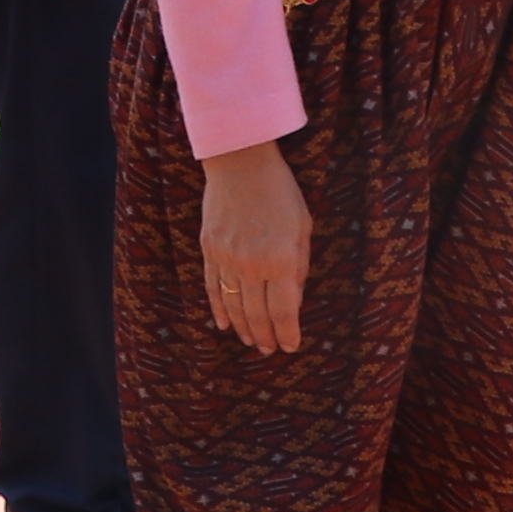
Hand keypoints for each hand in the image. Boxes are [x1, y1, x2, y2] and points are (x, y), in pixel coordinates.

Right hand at [198, 139, 311, 351]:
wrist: (240, 161)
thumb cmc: (280, 192)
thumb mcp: (302, 227)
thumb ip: (298, 267)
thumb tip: (293, 302)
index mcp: (281, 259)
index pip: (284, 311)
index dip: (288, 334)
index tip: (291, 346)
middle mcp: (252, 264)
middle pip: (257, 314)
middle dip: (265, 337)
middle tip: (269, 349)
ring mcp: (227, 258)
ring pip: (234, 305)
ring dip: (244, 328)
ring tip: (251, 341)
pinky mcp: (209, 249)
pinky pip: (213, 287)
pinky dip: (219, 308)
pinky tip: (225, 324)